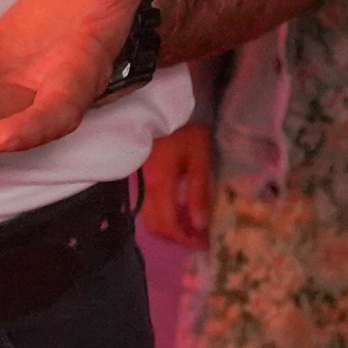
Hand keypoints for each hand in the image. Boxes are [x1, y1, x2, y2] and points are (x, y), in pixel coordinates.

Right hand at [139, 125, 214, 248]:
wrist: (166, 102)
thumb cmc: (188, 128)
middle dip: (177, 237)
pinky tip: (182, 209)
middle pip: (155, 224)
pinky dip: (166, 214)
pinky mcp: (144, 174)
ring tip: (193, 227)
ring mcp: (143, 180)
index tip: (204, 245)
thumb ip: (198, 192)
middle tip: (199, 240)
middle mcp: (147, 186)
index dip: (185, 239)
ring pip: (151, 216)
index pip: (167, 223)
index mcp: (160, 182)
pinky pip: (151, 204)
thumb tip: (200, 225)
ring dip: (171, 227)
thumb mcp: (199, 156)